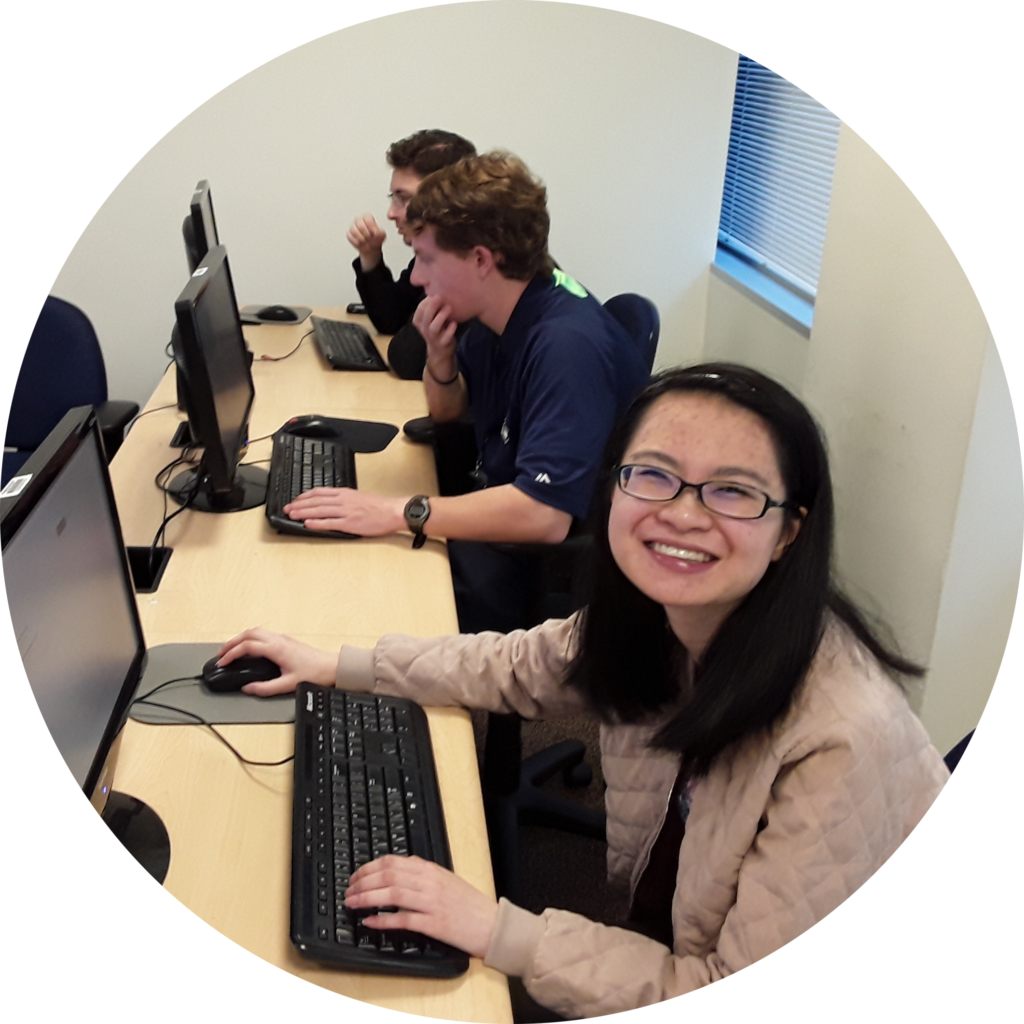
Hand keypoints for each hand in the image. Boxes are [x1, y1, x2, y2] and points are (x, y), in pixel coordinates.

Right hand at [215, 627, 337, 695]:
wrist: (331, 667)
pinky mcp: (286, 640)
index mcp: (276, 649)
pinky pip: (263, 633)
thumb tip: (248, 688)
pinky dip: (250, 637)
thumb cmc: (314, 673)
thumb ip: (265, 688)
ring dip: (241, 638)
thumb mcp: (288, 685)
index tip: (222, 663)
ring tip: (231, 649)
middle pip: (248, 633)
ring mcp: (282, 638)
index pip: (246, 646)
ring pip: (256, 631)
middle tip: (221, 654)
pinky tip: (249, 647)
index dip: (231, 654)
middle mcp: (278, 640)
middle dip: (231, 642)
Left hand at [283, 487, 405, 536]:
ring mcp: (345, 512)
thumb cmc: (378, 506)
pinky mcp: (349, 523)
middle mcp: (342, 500)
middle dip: (299, 504)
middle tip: (287, 508)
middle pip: (315, 501)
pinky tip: (308, 524)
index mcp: (344, 493)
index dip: (304, 496)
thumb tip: (330, 503)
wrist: (392, 511)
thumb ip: (344, 499)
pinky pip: (329, 523)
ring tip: (292, 515)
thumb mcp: (358, 497)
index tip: (295, 500)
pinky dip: (317, 523)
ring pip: (319, 511)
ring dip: (303, 513)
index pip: (319, 492)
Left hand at [345, 855, 498, 959]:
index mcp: (431, 870)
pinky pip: (403, 919)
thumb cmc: (469, 904)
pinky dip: (383, 919)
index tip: (356, 875)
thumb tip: (399, 868)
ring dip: (367, 898)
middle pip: (389, 875)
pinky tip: (370, 922)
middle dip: (363, 882)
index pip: (393, 862)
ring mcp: (432, 902)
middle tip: (349, 890)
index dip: (369, 868)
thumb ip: (424, 873)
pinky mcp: (434, 923)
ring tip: (352, 903)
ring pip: (392, 894)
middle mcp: (430, 882)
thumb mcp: (447, 879)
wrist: (492, 924)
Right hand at [346, 215, 386, 269]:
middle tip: (369, 238)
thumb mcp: (382, 235)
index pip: (367, 218)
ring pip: (354, 230)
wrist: (371, 248)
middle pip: (360, 225)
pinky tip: (360, 243)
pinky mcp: (349, 234)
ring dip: (361, 238)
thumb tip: (376, 232)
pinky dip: (356, 242)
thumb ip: (380, 232)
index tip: (373, 233)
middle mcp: (360, 221)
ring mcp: (353, 227)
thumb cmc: (375, 239)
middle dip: (366, 234)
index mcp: (368, 218)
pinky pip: (350, 237)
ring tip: (365, 241)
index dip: (371, 227)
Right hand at [413, 295, 457, 379]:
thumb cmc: (438, 329)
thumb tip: (437, 285)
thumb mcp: (431, 317)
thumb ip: (432, 305)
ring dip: (441, 317)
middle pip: (426, 316)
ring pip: (434, 327)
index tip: (436, 293)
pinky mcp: (443, 343)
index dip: (427, 301)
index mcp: (420, 321)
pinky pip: (446, 337)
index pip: (420, 308)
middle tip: (440, 297)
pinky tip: (454, 323)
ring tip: (449, 308)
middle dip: (432, 306)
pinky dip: (450, 330)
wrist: (440, 351)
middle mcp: (425, 329)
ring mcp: (433, 337)